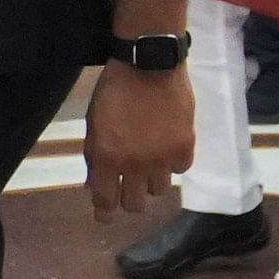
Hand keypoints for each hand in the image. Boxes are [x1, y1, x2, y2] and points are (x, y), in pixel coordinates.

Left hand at [86, 61, 194, 214]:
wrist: (149, 63)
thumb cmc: (114, 89)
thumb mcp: (93, 122)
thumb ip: (93, 156)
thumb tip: (93, 184)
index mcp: (106, 157)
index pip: (105, 201)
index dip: (104, 213)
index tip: (105, 216)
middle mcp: (134, 164)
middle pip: (134, 204)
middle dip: (128, 199)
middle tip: (128, 187)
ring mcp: (162, 158)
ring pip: (158, 191)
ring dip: (151, 180)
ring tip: (149, 162)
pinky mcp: (185, 146)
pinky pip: (180, 169)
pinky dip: (173, 163)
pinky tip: (168, 148)